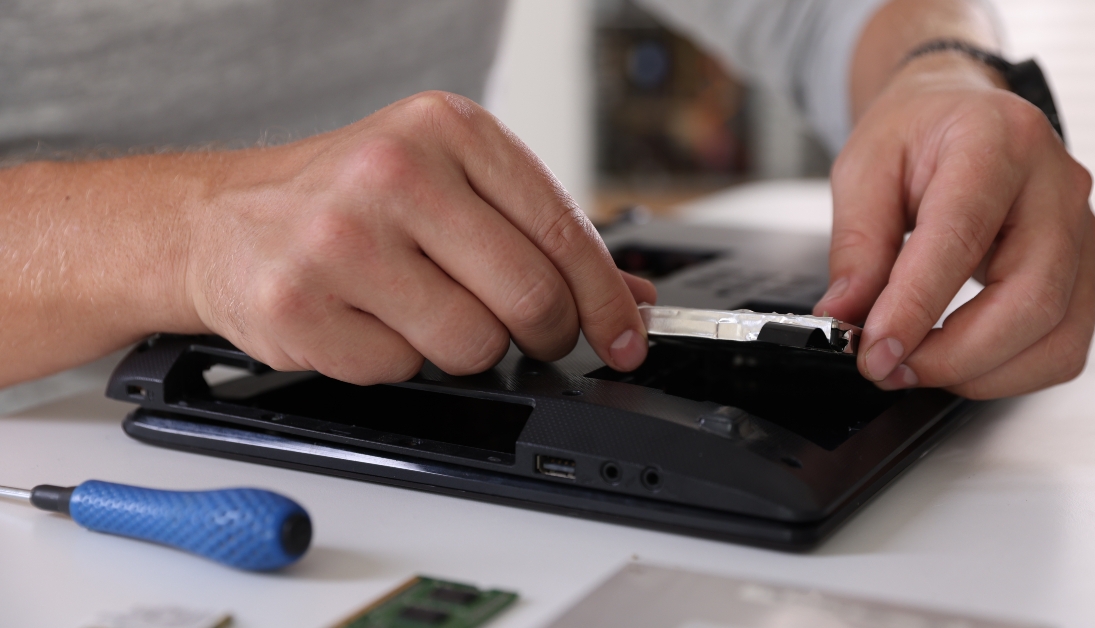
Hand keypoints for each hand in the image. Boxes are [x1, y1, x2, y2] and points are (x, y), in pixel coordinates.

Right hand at [185, 91, 655, 384]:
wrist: (221, 220)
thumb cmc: (344, 198)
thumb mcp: (448, 183)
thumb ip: (538, 233)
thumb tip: (626, 297)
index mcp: (446, 130)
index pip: (564, 232)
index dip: (607, 300)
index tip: (626, 336)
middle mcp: (394, 174)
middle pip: (529, 297)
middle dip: (543, 334)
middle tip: (527, 333)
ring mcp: (341, 241)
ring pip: (472, 346)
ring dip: (459, 347)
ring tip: (416, 308)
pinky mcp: (299, 306)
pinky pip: (400, 372)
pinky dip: (395, 362)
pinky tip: (364, 320)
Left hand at [812, 55, 1094, 398]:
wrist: (959, 113)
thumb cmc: (917, 132)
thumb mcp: (862, 170)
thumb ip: (855, 246)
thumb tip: (843, 317)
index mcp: (997, 141)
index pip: (961, 238)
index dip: (916, 306)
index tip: (875, 350)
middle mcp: (1056, 185)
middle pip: (1031, 299)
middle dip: (953, 355)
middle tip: (888, 368)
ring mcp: (1080, 231)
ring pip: (1056, 336)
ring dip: (980, 373)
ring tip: (914, 365)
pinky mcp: (1084, 271)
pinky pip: (1062, 347)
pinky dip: (1006, 372)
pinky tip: (955, 359)